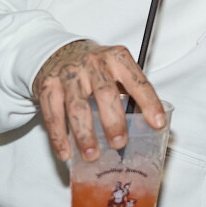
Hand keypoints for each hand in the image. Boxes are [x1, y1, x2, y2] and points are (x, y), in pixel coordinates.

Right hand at [31, 40, 163, 161]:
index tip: (157, 123)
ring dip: (85, 134)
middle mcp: (93, 63)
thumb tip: (151, 125)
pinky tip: (66, 152)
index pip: (137, 81)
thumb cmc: (94, 67)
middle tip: (119, 144)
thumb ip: (131, 91)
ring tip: (92, 154)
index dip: (149, 102)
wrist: (58, 51)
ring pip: (77, 108)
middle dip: (113, 122)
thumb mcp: (115, 69)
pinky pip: (53, 115)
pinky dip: (59, 137)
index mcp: (117, 59)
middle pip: (105, 94)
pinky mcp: (48, 86)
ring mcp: (69, 74)